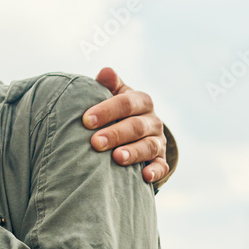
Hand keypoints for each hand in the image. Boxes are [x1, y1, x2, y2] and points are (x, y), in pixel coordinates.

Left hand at [84, 67, 169, 183]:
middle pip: (135, 126)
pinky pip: (162, 166)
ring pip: (149, 146)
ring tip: (117, 158)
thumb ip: (109, 84)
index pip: (125, 103)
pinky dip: (155, 171)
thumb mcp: (114, 94)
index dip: (106, 111)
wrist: (136, 130)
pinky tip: (144, 176)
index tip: (86, 120)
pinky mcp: (161, 159)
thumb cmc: (117, 110)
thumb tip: (105, 72)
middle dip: (115, 134)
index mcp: (141, 101)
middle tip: (95, 142)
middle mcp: (153, 120)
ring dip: (133, 152)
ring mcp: (158, 141)